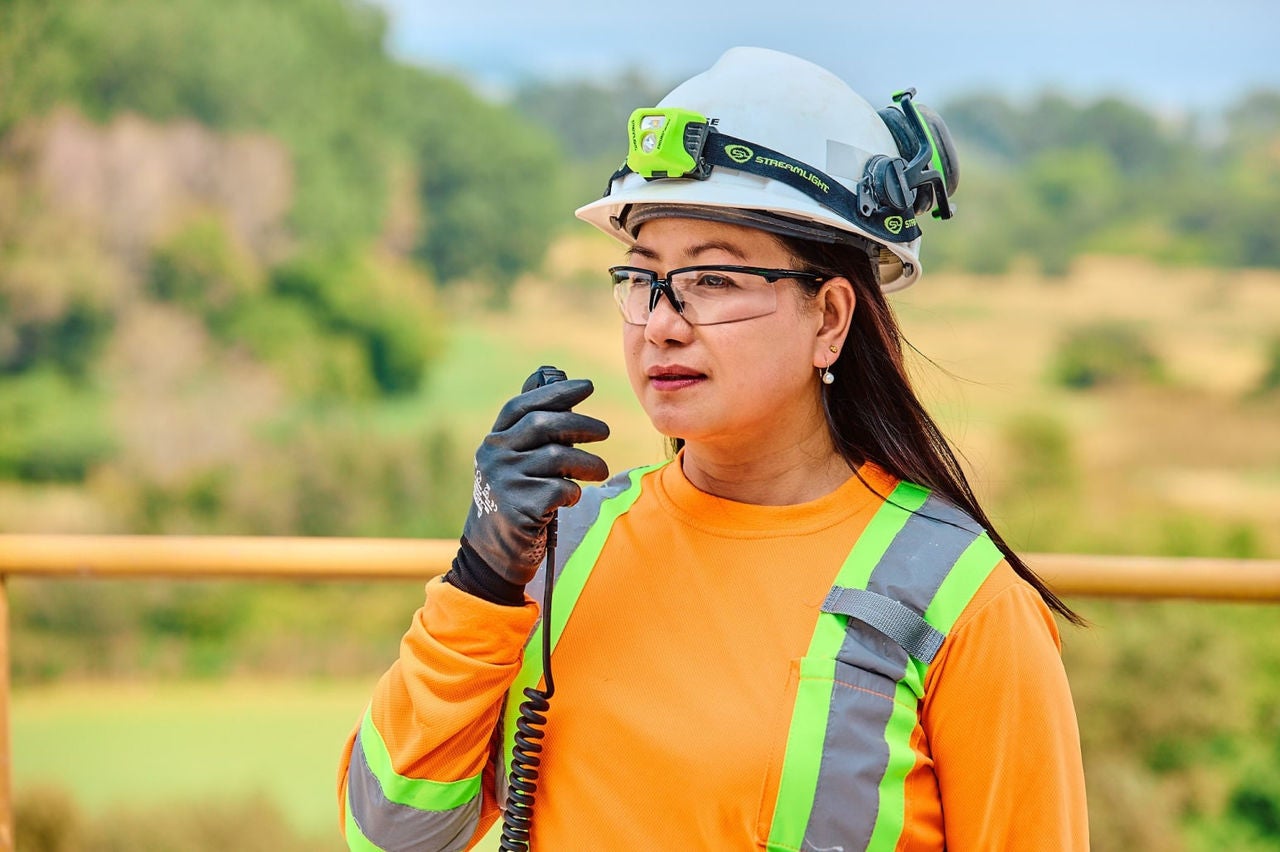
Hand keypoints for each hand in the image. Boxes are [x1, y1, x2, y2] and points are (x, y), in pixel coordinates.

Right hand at [461, 371, 609, 585]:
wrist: (494, 554)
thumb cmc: (513, 499)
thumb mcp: (513, 460)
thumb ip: (528, 424)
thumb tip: (545, 374)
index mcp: (494, 440)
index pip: (523, 406)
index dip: (556, 392)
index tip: (586, 386)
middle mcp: (494, 456)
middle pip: (544, 426)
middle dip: (581, 424)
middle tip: (605, 431)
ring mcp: (504, 482)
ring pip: (558, 458)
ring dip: (588, 463)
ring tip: (600, 471)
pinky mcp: (519, 508)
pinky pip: (560, 489)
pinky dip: (573, 492)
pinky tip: (572, 499)